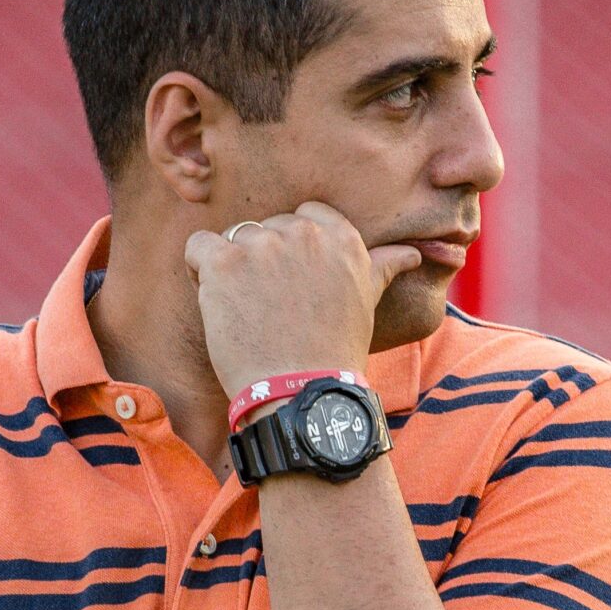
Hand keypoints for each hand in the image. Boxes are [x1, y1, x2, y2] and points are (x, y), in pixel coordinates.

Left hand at [183, 201, 421, 397]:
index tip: (293, 285)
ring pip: (233, 236)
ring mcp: (262, 245)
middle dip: (263, 260)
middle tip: (270, 306)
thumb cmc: (332, 353)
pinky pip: (198, 246)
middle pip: (267, 227)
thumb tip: (412, 253)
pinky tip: (217, 303)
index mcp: (341, 237)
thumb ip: (381, 267)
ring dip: (232, 268)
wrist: (300, 393)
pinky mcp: (224, 262)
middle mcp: (303, 233)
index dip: (292, 249)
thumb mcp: (366, 303)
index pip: (305, 216)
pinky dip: (199, 271)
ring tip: (245, 310)